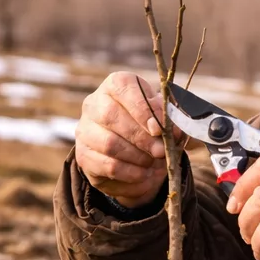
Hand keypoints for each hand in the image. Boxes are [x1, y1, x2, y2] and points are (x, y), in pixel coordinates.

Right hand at [74, 71, 184, 208]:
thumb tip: (175, 129)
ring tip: (153, 163)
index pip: (123, 87)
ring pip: (109, 143)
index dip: (142, 108)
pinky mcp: (84, 156)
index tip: (158, 129)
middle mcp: (94, 104)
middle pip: (111, 116)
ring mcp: (85, 130)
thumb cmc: (152, 129)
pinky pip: (107, 166)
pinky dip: (130, 173)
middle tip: (161, 151)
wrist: (136, 157)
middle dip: (141, 138)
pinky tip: (143, 174)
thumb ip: (172, 120)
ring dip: (137, 157)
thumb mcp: (166, 119)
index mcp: (116, 85)